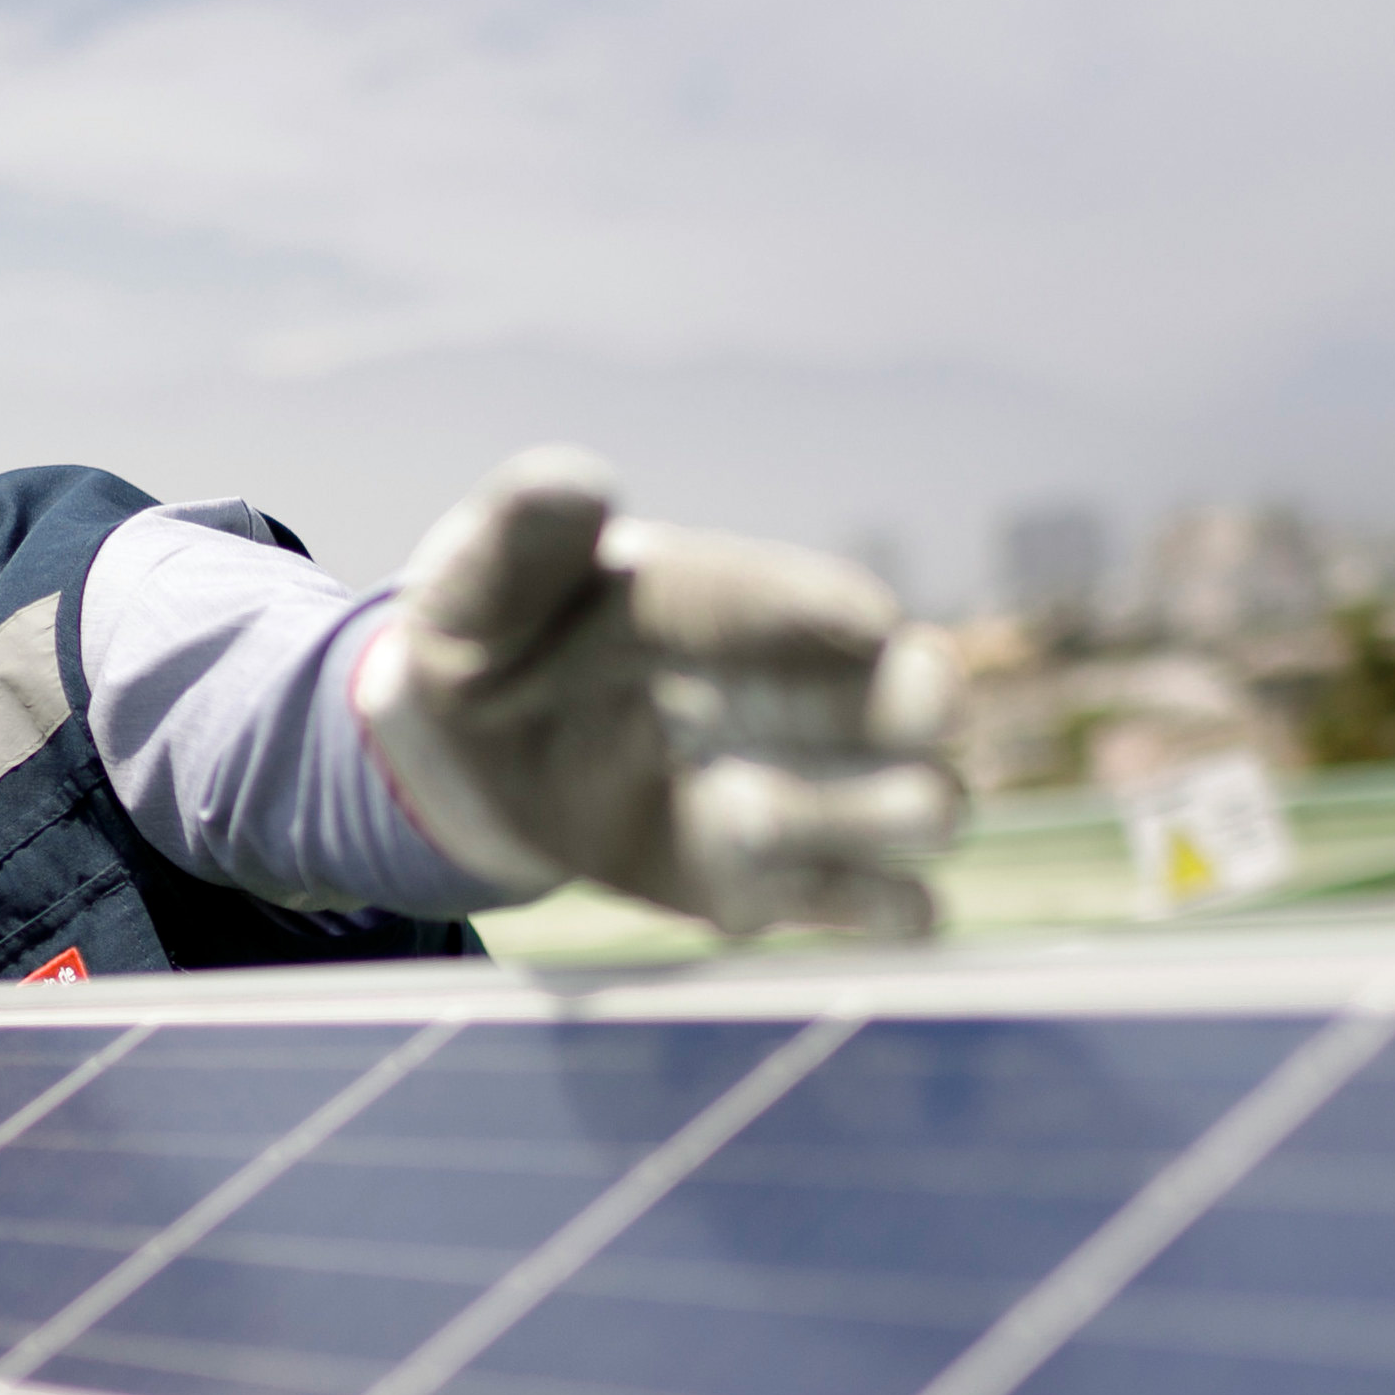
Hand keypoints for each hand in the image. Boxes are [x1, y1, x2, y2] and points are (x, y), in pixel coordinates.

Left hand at [354, 448, 961, 935]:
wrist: (471, 759)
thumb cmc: (488, 643)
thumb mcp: (479, 583)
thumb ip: (521, 539)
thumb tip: (580, 484)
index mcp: (737, 602)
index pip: (828, 606)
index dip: (844, 619)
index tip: (855, 626)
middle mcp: (798, 692)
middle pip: (921, 698)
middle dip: (916, 712)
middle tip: (885, 719)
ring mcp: (803, 792)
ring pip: (923, 807)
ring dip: (861, 821)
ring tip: (739, 815)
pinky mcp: (780, 886)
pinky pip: (882, 904)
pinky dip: (870, 909)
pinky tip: (794, 901)